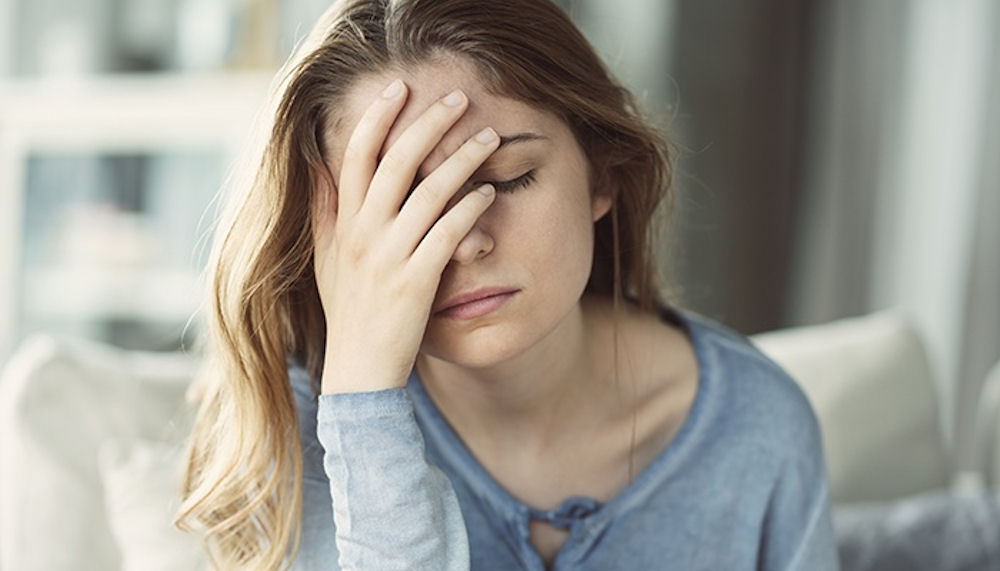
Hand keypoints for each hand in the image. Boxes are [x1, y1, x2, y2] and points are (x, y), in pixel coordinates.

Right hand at [314, 80, 499, 393]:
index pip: (356, 156)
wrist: (359, 373)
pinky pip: (448, 233)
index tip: (400, 88)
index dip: (377, 118)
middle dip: (429, 124)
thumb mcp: (327, 261)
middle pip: (396, 162)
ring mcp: (390, 258)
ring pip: (429, 193)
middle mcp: (364, 235)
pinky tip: (489, 192)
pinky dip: (470, 208)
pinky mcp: (417, 282)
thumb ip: (325, 213)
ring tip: (489, 136)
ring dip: (462, 159)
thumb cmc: (348, 314)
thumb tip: (321, 166)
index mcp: (343, 224)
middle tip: (459, 98)